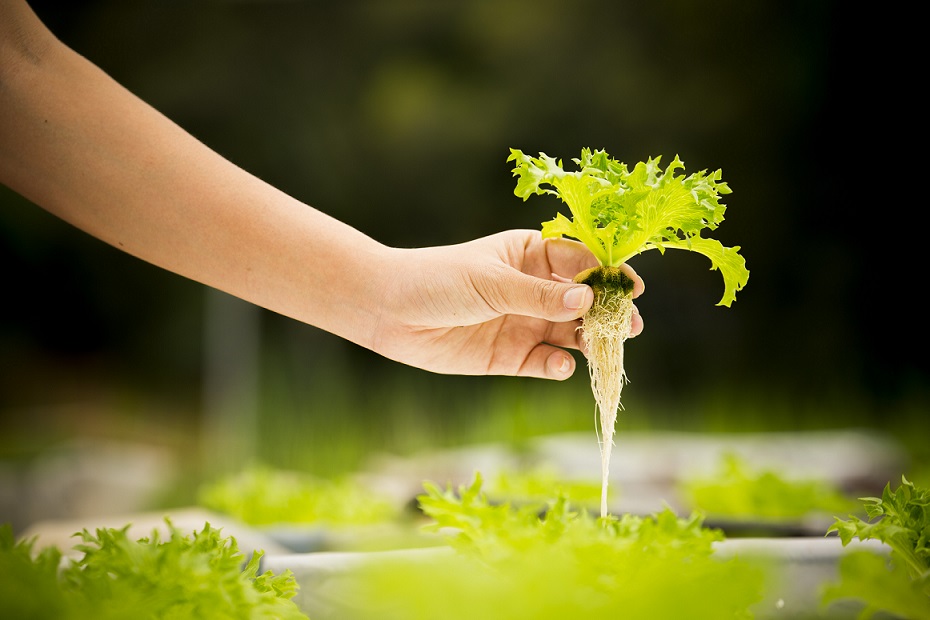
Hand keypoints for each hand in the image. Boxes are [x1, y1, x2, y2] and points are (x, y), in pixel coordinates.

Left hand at [371, 230, 643, 379]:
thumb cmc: (439, 279)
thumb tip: (589, 299)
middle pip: (583, 302)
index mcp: (532, 255)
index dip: (608, 274)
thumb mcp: (492, 282)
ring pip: (570, 334)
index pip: (581, 261)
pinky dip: (558, 365)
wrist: (389, 311)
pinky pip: (546, 362)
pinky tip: (561, 364)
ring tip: (604, 350)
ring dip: (589, 342)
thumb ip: (539, 294)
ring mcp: (524, 323)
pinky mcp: (511, 356)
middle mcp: (534, 289)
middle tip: (630, 326)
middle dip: (607, 314)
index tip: (631, 288)